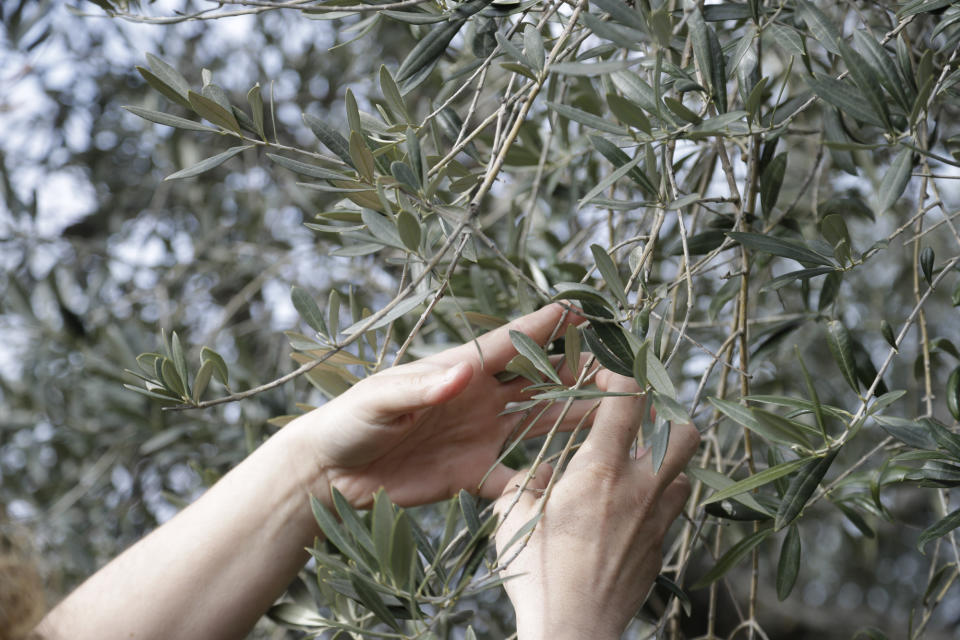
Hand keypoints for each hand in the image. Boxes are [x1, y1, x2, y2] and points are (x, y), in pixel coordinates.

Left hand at [287, 304, 591, 507]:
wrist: (328, 474)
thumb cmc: (349, 421)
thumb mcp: (381, 398)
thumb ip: (422, 387)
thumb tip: (464, 374)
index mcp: (458, 370)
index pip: (511, 344)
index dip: (546, 328)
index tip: (584, 311)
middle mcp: (477, 399)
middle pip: (538, 381)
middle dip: (577, 372)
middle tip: (621, 368)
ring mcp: (479, 435)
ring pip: (539, 422)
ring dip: (574, 418)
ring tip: (617, 415)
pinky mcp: (472, 474)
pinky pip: (517, 475)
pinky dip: (543, 479)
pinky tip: (573, 481)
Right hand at [494, 372, 699, 639]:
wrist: (572, 630)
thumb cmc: (537, 571)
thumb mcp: (513, 514)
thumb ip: (529, 480)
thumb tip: (547, 471)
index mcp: (601, 470)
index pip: (627, 400)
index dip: (620, 376)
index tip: (606, 374)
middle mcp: (639, 488)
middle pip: (682, 431)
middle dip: (666, 415)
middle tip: (638, 419)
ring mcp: (656, 519)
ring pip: (684, 470)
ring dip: (664, 459)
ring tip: (635, 463)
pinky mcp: (661, 547)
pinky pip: (673, 507)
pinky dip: (660, 496)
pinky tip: (631, 506)